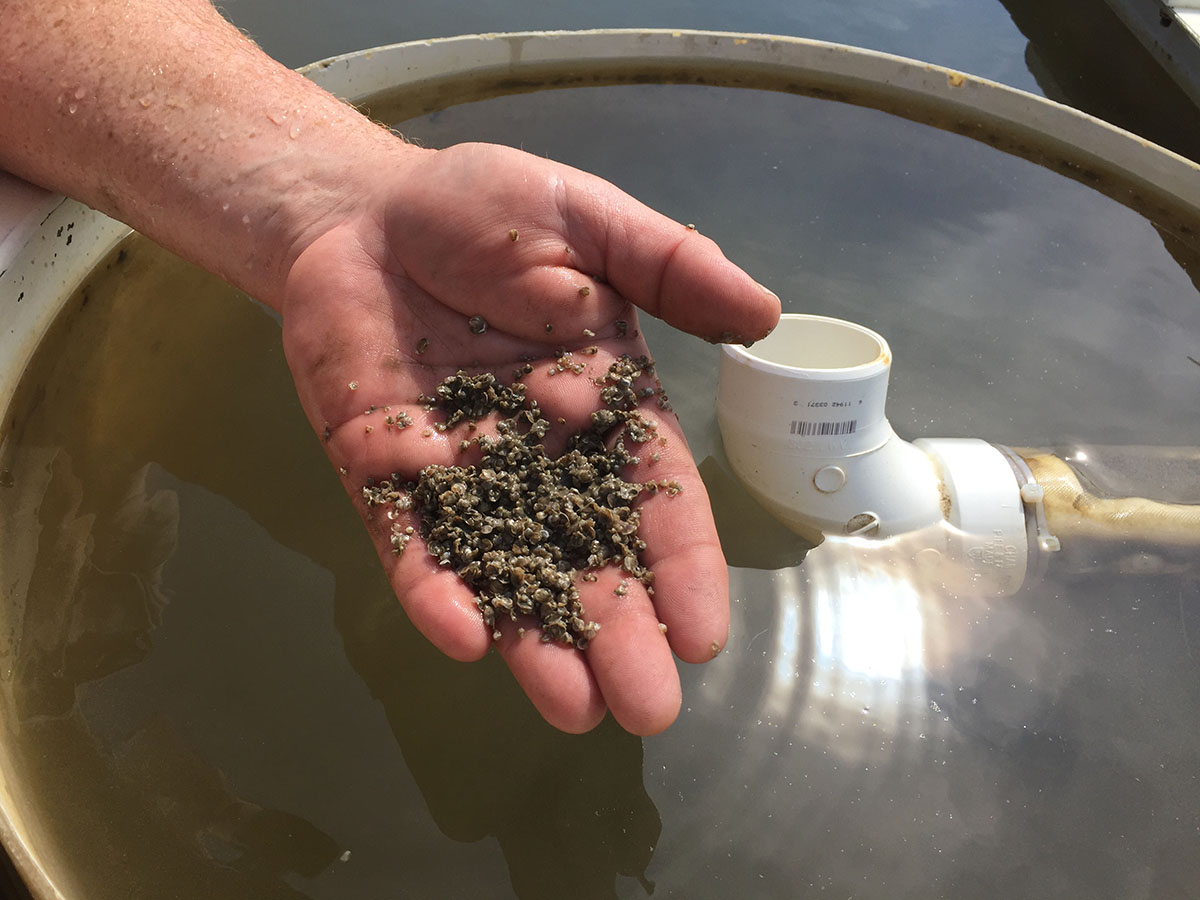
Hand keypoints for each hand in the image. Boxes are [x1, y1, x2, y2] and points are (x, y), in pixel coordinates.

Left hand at [280, 142, 779, 734]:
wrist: (361, 210)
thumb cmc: (484, 211)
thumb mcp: (592, 223)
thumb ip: (672, 266)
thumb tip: (767, 313)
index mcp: (602, 402)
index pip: (652, 492)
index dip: (679, 562)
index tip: (703, 634)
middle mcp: (537, 453)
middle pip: (583, 551)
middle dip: (616, 630)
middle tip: (645, 709)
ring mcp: (458, 470)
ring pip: (503, 566)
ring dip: (535, 638)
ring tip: (572, 709)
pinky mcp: (383, 473)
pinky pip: (409, 539)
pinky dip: (434, 586)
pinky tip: (464, 637)